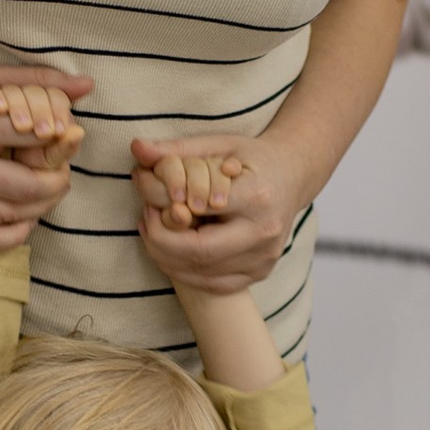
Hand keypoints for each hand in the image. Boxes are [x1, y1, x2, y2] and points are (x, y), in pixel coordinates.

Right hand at [0, 64, 94, 251]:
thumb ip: (39, 81)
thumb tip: (87, 85)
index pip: (33, 139)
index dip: (60, 139)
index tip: (66, 139)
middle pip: (26, 186)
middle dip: (57, 182)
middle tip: (63, 172)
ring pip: (9, 214)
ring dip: (40, 207)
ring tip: (48, 191)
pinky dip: (9, 237)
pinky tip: (24, 220)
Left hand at [129, 132, 299, 295]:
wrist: (292, 175)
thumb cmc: (251, 157)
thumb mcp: (218, 143)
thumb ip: (176, 149)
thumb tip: (137, 148)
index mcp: (258, 196)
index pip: (201, 214)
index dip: (166, 215)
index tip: (149, 204)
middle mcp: (265, 232)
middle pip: (201, 253)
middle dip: (162, 243)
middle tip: (144, 223)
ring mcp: (266, 257)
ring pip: (204, 274)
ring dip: (168, 260)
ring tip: (152, 235)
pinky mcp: (262, 272)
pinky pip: (216, 285)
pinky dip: (187, 274)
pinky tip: (171, 254)